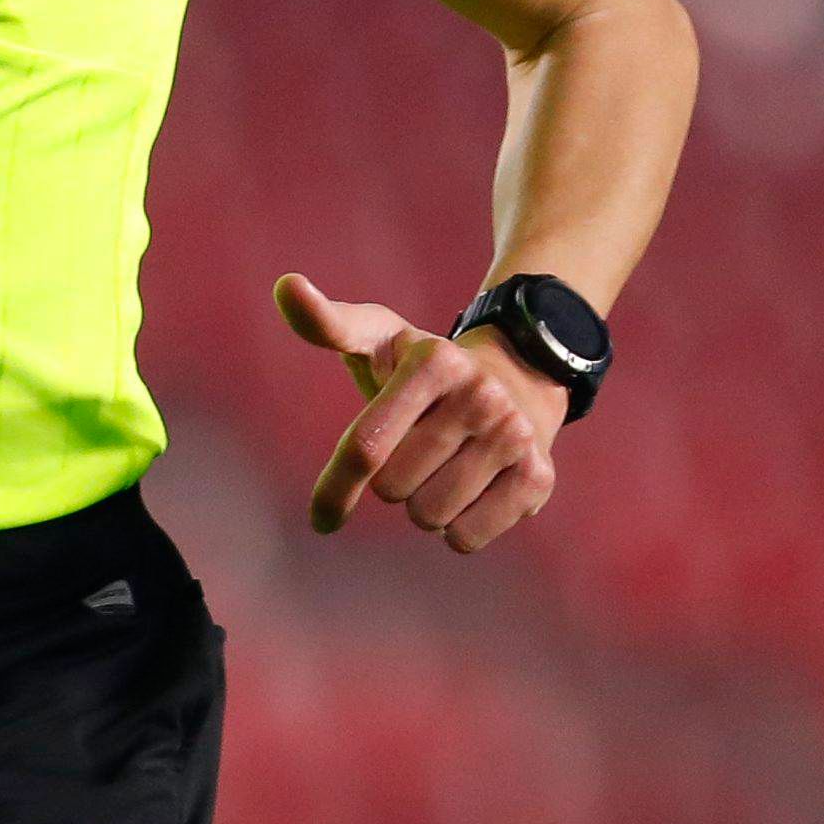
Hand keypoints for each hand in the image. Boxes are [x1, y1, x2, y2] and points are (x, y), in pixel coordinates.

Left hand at [272, 271, 566, 554]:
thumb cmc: (425, 369)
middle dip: (392, 482)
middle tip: (415, 452)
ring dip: (425, 506)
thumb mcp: (379, 337)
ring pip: (431, 518)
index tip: (321, 519)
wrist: (519, 379)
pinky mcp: (538, 478)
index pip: (366, 447)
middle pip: (395, 488)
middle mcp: (480, 395)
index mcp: (433, 362)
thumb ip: (327, 323)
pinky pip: (466, 538)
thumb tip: (285, 285)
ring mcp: (513, 436)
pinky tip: (471, 491)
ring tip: (444, 468)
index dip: (335, 489)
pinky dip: (457, 529)